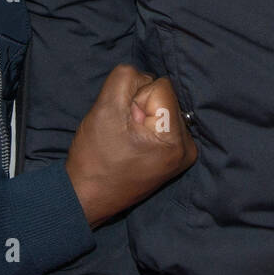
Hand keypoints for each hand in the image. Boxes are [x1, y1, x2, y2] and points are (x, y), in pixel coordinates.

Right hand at [65, 64, 196, 227]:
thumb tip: (142, 77)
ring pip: (160, 108)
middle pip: (164, 97)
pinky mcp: (172, 156)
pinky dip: (143, 127)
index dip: (134, 98)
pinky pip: (159, 122)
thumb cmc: (94, 158)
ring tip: (125, 141)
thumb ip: (126, 78)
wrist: (86, 197)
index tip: (122, 123)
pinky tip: (131, 145)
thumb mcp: (105, 108)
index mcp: (176, 139)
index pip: (160, 86)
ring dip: (140, 118)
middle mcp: (187, 147)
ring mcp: (181, 154)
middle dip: (139, 108)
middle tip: (121, 134)